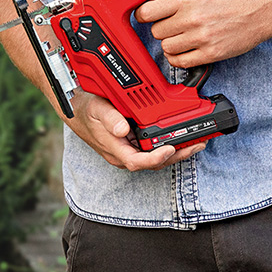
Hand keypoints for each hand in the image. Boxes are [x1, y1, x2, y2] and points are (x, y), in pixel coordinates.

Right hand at [67, 91, 203, 172]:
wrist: (75, 109)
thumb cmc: (84, 110)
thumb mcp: (96, 108)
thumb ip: (109, 118)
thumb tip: (122, 129)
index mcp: (114, 149)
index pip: (137, 161)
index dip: (156, 158)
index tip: (170, 148)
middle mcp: (123, 154)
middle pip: (154, 162)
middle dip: (177, 155)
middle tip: (196, 144)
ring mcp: (129, 150)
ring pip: (156, 158)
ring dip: (177, 152)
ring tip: (196, 142)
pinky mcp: (133, 145)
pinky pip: (154, 150)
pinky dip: (169, 145)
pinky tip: (180, 138)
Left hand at [135, 0, 271, 68]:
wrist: (262, 9)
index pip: (148, 12)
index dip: (144, 13)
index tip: (148, 13)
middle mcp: (192, 19)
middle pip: (156, 31)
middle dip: (159, 27)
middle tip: (167, 23)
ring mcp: (201, 38)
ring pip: (167, 48)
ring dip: (169, 42)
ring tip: (177, 35)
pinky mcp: (211, 53)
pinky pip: (181, 62)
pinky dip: (178, 58)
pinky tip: (183, 48)